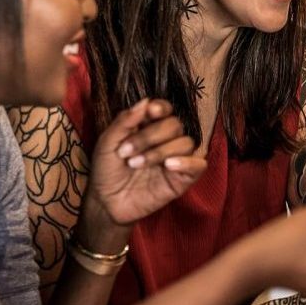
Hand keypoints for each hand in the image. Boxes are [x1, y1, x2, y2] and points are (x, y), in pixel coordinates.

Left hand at [87, 98, 205, 225]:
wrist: (106, 202)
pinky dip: (187, 162)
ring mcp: (176, 159)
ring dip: (161, 151)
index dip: (162, 108)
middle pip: (175, 125)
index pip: (166, 109)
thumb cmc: (106, 171)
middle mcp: (166, 140)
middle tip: (127, 152)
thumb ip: (124, 122)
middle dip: (150, 136)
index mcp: (149, 127)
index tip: (151, 112)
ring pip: (187, 143)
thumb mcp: (107, 143)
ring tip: (137, 164)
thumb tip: (145, 102)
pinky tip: (168, 166)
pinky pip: (199, 165)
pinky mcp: (183, 178)